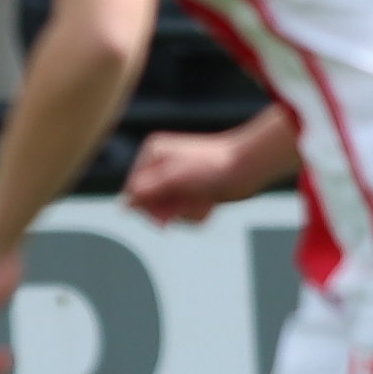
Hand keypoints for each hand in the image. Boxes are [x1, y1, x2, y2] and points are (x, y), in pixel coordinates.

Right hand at [122, 129, 261, 225]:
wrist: (248, 166)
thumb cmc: (213, 166)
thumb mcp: (175, 177)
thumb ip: (148, 189)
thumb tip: (124, 204)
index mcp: (152, 154)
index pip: (134, 191)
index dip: (147, 209)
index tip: (165, 219)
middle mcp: (161, 165)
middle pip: (150, 204)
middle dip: (171, 210)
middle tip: (190, 205)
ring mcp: (176, 178)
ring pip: (169, 211)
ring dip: (186, 212)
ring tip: (204, 201)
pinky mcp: (191, 190)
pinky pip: (184, 211)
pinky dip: (196, 212)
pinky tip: (209, 203)